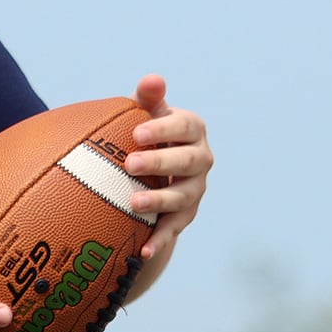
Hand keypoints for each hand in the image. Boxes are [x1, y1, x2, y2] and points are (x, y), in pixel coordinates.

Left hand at [123, 74, 212, 268]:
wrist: (154, 171)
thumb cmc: (146, 135)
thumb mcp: (147, 115)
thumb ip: (149, 99)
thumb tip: (151, 79)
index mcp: (192, 131)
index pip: (184, 126)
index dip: (163, 128)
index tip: (136, 132)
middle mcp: (200, 160)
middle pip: (187, 161)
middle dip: (160, 162)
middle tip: (130, 164)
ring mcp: (194, 189)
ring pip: (182, 197)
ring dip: (159, 201)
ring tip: (133, 203)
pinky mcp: (184, 215)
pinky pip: (172, 229)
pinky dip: (159, 240)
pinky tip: (142, 252)